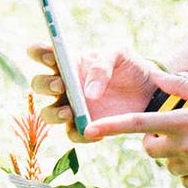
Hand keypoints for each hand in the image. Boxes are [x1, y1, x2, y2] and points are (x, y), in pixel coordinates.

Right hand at [27, 44, 156, 142]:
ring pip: (48, 113)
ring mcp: (72, 107)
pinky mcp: (84, 126)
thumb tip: (89, 93)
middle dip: (45, 85)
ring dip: (54, 113)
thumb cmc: (129, 66)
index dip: (38, 53)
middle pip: (39, 84)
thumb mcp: (120, 55)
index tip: (48, 56)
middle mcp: (64, 85)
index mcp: (69, 62)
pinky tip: (93, 129)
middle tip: (61, 85)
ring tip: (69, 112)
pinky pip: (72, 134)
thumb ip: (102, 65)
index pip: (42, 53)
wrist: (150, 90)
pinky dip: (79, 133)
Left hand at [82, 70, 187, 187]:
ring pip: (170, 168)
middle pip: (150, 150)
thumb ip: (181, 86)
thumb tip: (156, 76)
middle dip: (153, 143)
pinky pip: (187, 182)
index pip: (139, 124)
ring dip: (176, 158)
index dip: (111, 127)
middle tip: (172, 133)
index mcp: (185, 121)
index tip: (89, 131)